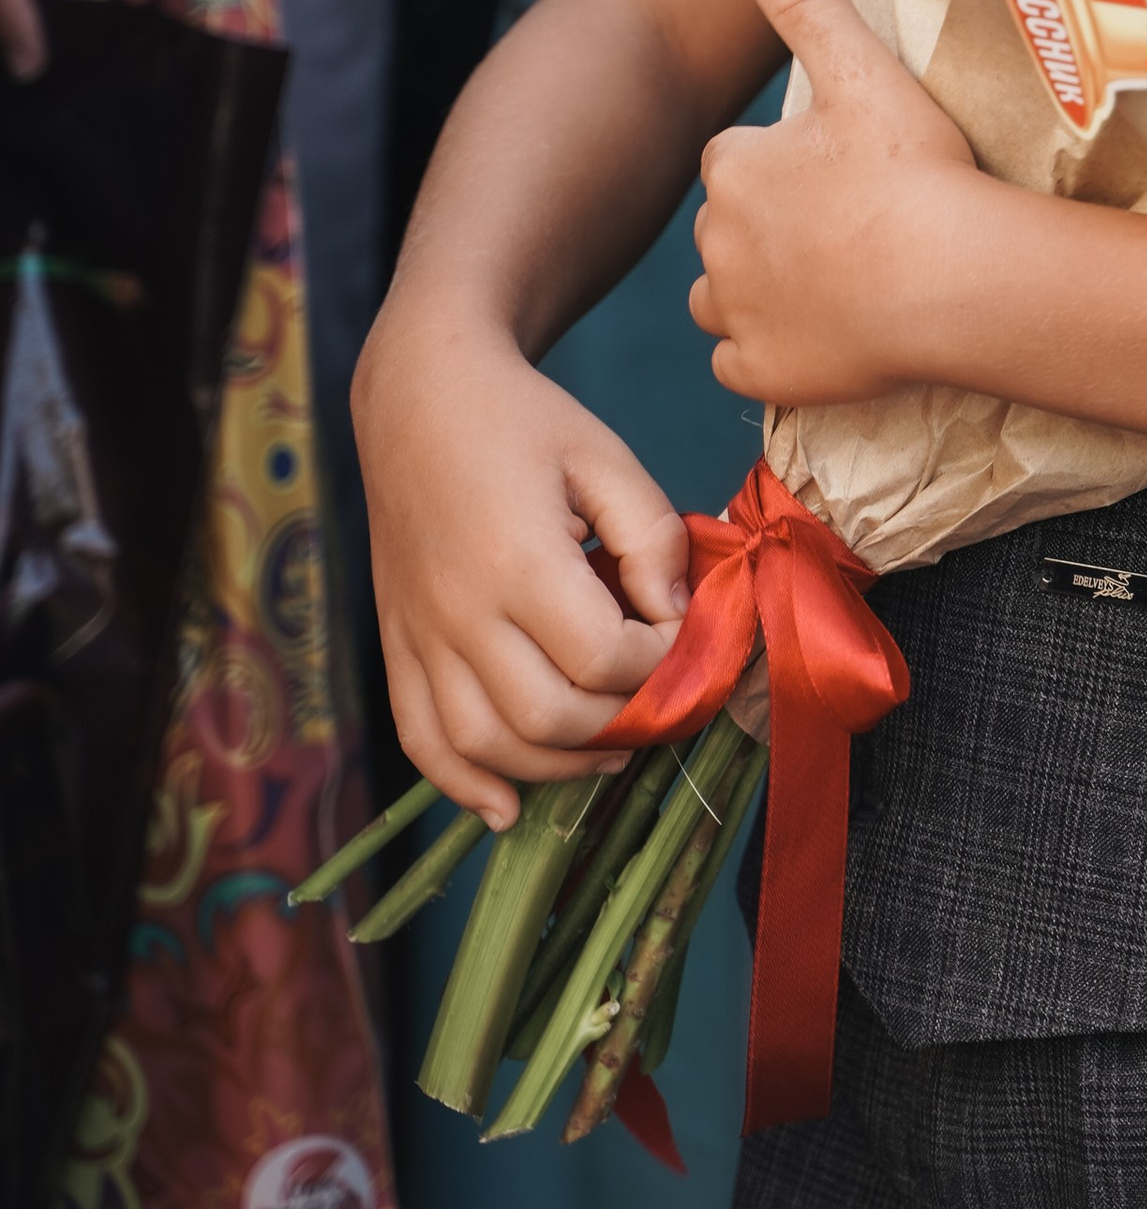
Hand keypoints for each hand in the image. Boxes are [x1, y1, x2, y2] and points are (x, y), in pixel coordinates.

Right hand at [352, 298, 691, 823]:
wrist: (419, 399)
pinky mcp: (398, 646)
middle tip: (662, 697)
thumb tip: (677, 616)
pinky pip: (422, 740)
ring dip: (558, 768)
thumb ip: (654, 537)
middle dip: (620, 723)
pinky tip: (507, 808)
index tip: (685, 635)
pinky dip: (463, 785)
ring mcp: (419, 636)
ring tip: (613, 748)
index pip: (604, 658)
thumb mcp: (607, 456)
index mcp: (518, 559)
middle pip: (548, 718)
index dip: (661, 663)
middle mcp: (459, 611)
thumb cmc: (524, 422)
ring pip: (485, 745)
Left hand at [689, 0, 978, 406]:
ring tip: (827, 281)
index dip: (783, 162)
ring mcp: (738, 313)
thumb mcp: (862, 68)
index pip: (736, 157)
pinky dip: (769, 353)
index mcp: (732, 165)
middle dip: (767, 225)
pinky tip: (819, 337)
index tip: (837, 169)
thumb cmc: (913, 171)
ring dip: (755, 289)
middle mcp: (716, 240)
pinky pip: (742, 364)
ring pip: (719, 297)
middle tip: (845, 224)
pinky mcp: (763, 373)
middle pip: (727, 226)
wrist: (951, 280)